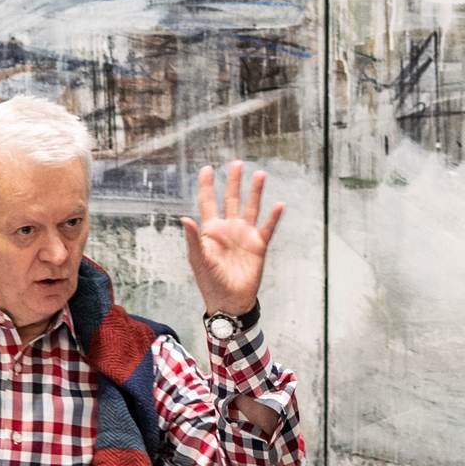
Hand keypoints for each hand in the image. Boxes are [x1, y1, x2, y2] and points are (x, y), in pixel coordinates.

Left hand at [183, 161, 284, 315]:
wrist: (230, 301)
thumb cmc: (210, 282)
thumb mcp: (199, 260)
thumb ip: (193, 239)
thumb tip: (185, 218)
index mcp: (211, 230)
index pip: (208, 202)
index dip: (207, 185)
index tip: (207, 168)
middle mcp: (229, 229)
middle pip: (231, 199)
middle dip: (233, 181)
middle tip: (237, 163)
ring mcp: (244, 236)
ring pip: (251, 208)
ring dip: (255, 192)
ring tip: (260, 175)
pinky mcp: (258, 246)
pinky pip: (267, 228)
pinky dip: (273, 217)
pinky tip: (279, 205)